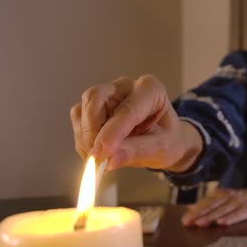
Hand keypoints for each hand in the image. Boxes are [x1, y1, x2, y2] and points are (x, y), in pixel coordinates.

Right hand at [70, 75, 201, 170]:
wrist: (163, 139)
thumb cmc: (167, 139)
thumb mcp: (161, 148)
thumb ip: (136, 151)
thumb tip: (109, 160)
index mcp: (150, 89)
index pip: (127, 108)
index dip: (113, 132)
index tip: (103, 153)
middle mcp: (126, 86)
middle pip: (96, 98)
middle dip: (93, 130)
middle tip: (97, 157)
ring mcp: (107, 94)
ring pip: (83, 109)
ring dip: (86, 137)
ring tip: (100, 158)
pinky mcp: (94, 107)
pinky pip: (79, 120)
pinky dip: (82, 139)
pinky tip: (96, 153)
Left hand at [181, 188, 246, 226]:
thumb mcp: (230, 199)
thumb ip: (213, 203)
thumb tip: (193, 207)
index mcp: (225, 194)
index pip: (208, 201)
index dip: (196, 209)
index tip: (184, 218)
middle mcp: (231, 197)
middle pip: (213, 205)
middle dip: (199, 213)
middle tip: (187, 222)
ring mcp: (241, 202)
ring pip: (223, 210)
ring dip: (211, 216)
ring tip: (200, 223)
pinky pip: (239, 214)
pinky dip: (231, 218)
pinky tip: (222, 223)